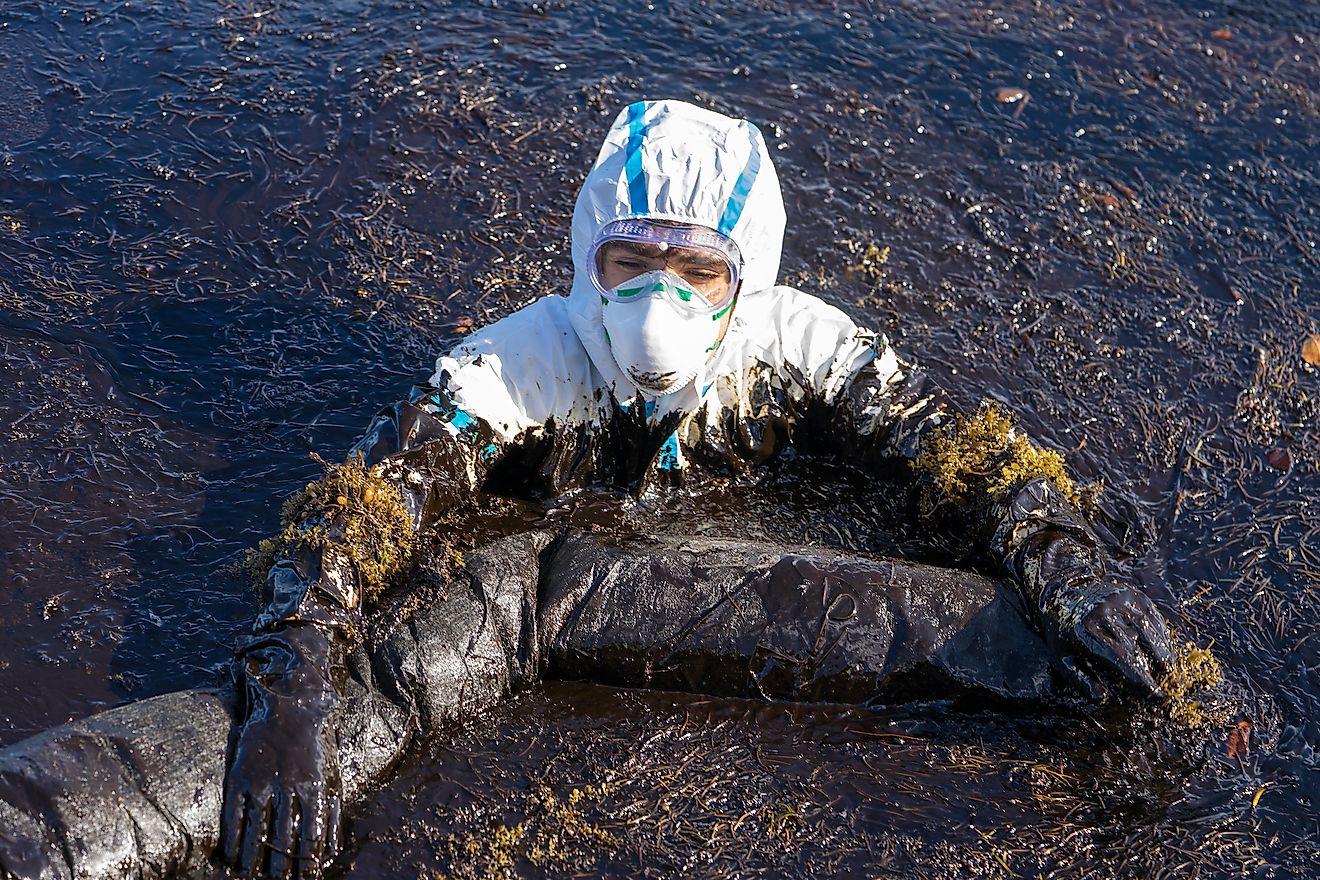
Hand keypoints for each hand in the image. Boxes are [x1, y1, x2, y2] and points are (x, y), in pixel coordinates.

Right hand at [220, 629, 343, 878]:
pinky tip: (230, 855)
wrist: (284, 706)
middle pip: (281, 836)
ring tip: (248, 876)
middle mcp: (286, 787)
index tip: (304, 875)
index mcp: (311, 785)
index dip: (306, 858)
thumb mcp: (324, 770)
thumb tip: (331, 842)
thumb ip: (325, 804)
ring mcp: (260, 782)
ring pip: (256, 828)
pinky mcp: (240, 777)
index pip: (310, 832)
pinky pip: (234, 813)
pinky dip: (232, 837)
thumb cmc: (308, 742)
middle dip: (278, 863)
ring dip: (252, 856)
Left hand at [1057, 585, 1173, 700]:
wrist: (1060, 594)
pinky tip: (1165, 651)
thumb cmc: (1064, 633)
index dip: (1139, 677)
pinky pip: (1152, 616)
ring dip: (1161, 652)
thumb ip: (1080, 679)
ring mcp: (1118, 600)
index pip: (1119, 657)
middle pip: (1135, 645)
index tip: (1154, 694)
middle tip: (1162, 690)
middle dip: (1151, 670)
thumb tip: (1101, 697)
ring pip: (1148, 629)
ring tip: (1168, 671)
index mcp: (1084, 630)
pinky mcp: (1131, 594)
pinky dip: (1161, 635)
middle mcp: (1103, 612)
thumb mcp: (1062, 657)